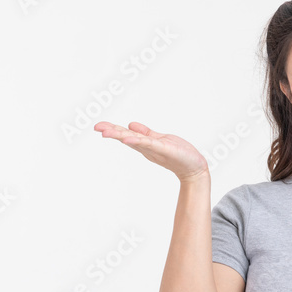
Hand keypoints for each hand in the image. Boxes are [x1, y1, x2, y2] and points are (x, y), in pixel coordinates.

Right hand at [94, 121, 208, 181]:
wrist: (193, 166)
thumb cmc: (179, 153)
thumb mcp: (159, 139)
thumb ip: (145, 133)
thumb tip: (131, 124)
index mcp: (144, 143)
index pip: (126, 134)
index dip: (113, 129)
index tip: (98, 126)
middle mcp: (147, 146)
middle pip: (126, 137)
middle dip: (112, 132)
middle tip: (97, 128)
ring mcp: (154, 148)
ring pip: (134, 140)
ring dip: (120, 136)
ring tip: (106, 132)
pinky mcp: (164, 149)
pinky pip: (149, 144)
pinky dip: (138, 141)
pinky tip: (128, 139)